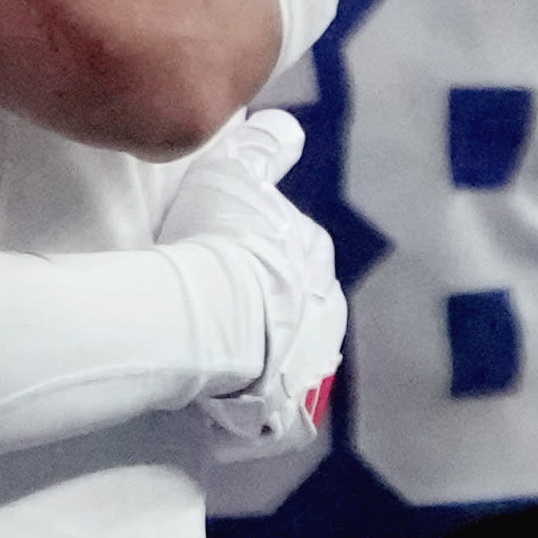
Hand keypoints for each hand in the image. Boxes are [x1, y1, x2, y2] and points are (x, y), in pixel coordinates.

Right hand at [162, 112, 342, 460]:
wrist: (212, 317)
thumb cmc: (221, 240)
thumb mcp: (236, 174)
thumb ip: (264, 147)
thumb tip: (285, 122)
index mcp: (316, 258)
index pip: (294, 251)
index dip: (258, 251)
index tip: (224, 254)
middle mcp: (327, 314)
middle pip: (295, 307)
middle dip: (266, 307)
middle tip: (216, 305)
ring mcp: (311, 367)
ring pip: (286, 358)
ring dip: (258, 355)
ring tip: (211, 353)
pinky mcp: (289, 414)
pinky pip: (270, 409)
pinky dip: (249, 404)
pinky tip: (215, 397)